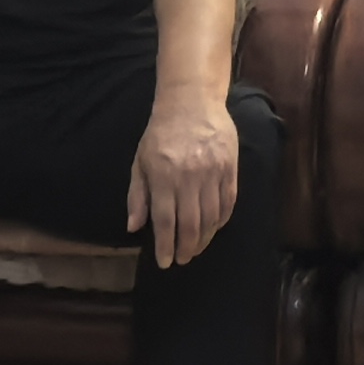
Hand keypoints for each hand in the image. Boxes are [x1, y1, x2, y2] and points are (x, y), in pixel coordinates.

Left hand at [127, 90, 238, 268]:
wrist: (192, 102)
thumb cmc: (160, 133)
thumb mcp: (140, 162)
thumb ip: (137, 196)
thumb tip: (134, 228)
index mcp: (163, 176)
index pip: (164, 220)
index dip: (165, 245)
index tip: (164, 262)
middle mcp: (189, 177)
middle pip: (190, 224)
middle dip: (186, 248)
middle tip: (182, 260)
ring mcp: (212, 173)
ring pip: (211, 217)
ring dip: (203, 239)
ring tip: (196, 248)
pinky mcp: (229, 168)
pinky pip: (228, 203)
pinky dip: (221, 221)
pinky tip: (213, 229)